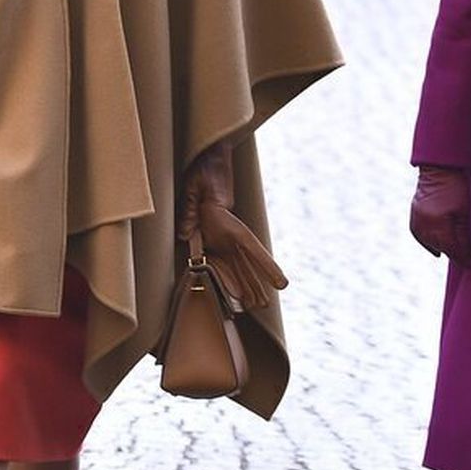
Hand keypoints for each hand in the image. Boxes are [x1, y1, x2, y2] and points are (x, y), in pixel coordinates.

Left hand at [178, 143, 286, 309]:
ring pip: (236, 267)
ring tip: (255, 306)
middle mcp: (230, 234)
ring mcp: (221, 238)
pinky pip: (218, 263)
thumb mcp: (193, 185)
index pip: (253, 248)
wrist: (205, 162)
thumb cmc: (203, 172)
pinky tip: (234, 293)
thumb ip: (189, 207)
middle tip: (266, 306)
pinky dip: (226, 279)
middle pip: (247, 263)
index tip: (282, 283)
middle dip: (257, 284)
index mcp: (230, 223)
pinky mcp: (209, 240)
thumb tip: (188, 232)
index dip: (267, 266)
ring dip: (245, 285)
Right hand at [410, 165, 470, 265]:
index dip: (463, 257)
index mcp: (438, 221)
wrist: (439, 168)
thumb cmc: (457, 186)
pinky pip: (418, 234)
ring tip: (453, 253)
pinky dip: (427, 242)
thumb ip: (463, 233)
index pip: (451, 247)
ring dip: (440, 248)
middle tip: (466, 260)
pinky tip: (436, 247)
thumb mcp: (464, 211)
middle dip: (453, 254)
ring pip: (428, 242)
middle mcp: (424, 222)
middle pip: (439, 246)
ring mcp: (416, 218)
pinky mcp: (413, 213)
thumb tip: (467, 252)